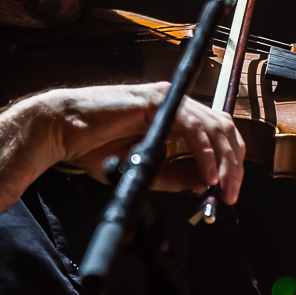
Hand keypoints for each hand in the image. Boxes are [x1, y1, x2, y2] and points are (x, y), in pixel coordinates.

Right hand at [33, 83, 245, 203]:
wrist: (62, 131)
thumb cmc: (94, 146)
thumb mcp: (145, 169)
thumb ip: (175, 175)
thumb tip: (206, 184)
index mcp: (174, 118)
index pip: (217, 134)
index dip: (229, 161)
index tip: (228, 190)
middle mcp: (175, 105)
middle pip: (223, 128)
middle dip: (233, 163)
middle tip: (231, 194)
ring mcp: (167, 100)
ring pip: (214, 125)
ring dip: (223, 160)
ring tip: (221, 187)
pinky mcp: (156, 101)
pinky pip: (192, 126)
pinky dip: (204, 153)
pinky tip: (206, 174)